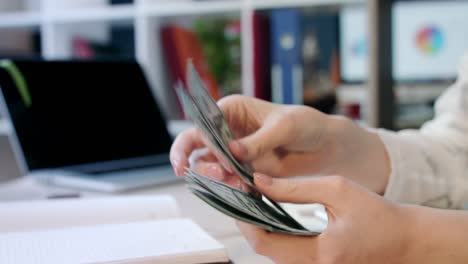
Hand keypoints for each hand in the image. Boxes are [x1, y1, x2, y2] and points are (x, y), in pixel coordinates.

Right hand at [170, 95, 389, 192]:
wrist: (324, 147)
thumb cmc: (306, 125)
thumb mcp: (285, 127)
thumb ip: (259, 140)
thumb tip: (233, 151)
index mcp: (231, 110)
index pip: (203, 123)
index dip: (201, 140)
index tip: (214, 159)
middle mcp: (227, 130)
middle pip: (196, 146)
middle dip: (199, 162)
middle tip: (218, 175)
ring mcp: (232, 152)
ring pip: (208, 166)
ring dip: (214, 177)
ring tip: (235, 184)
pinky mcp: (242, 170)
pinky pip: (226, 180)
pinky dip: (229, 187)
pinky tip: (242, 189)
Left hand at [237, 174, 410, 263]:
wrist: (406, 241)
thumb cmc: (379, 215)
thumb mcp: (339, 191)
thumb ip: (297, 187)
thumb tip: (260, 182)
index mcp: (321, 254)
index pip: (265, 244)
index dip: (246, 220)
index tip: (240, 195)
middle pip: (265, 251)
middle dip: (249, 222)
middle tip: (245, 195)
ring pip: (274, 253)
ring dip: (261, 227)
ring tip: (257, 200)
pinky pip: (287, 254)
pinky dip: (275, 234)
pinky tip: (274, 213)